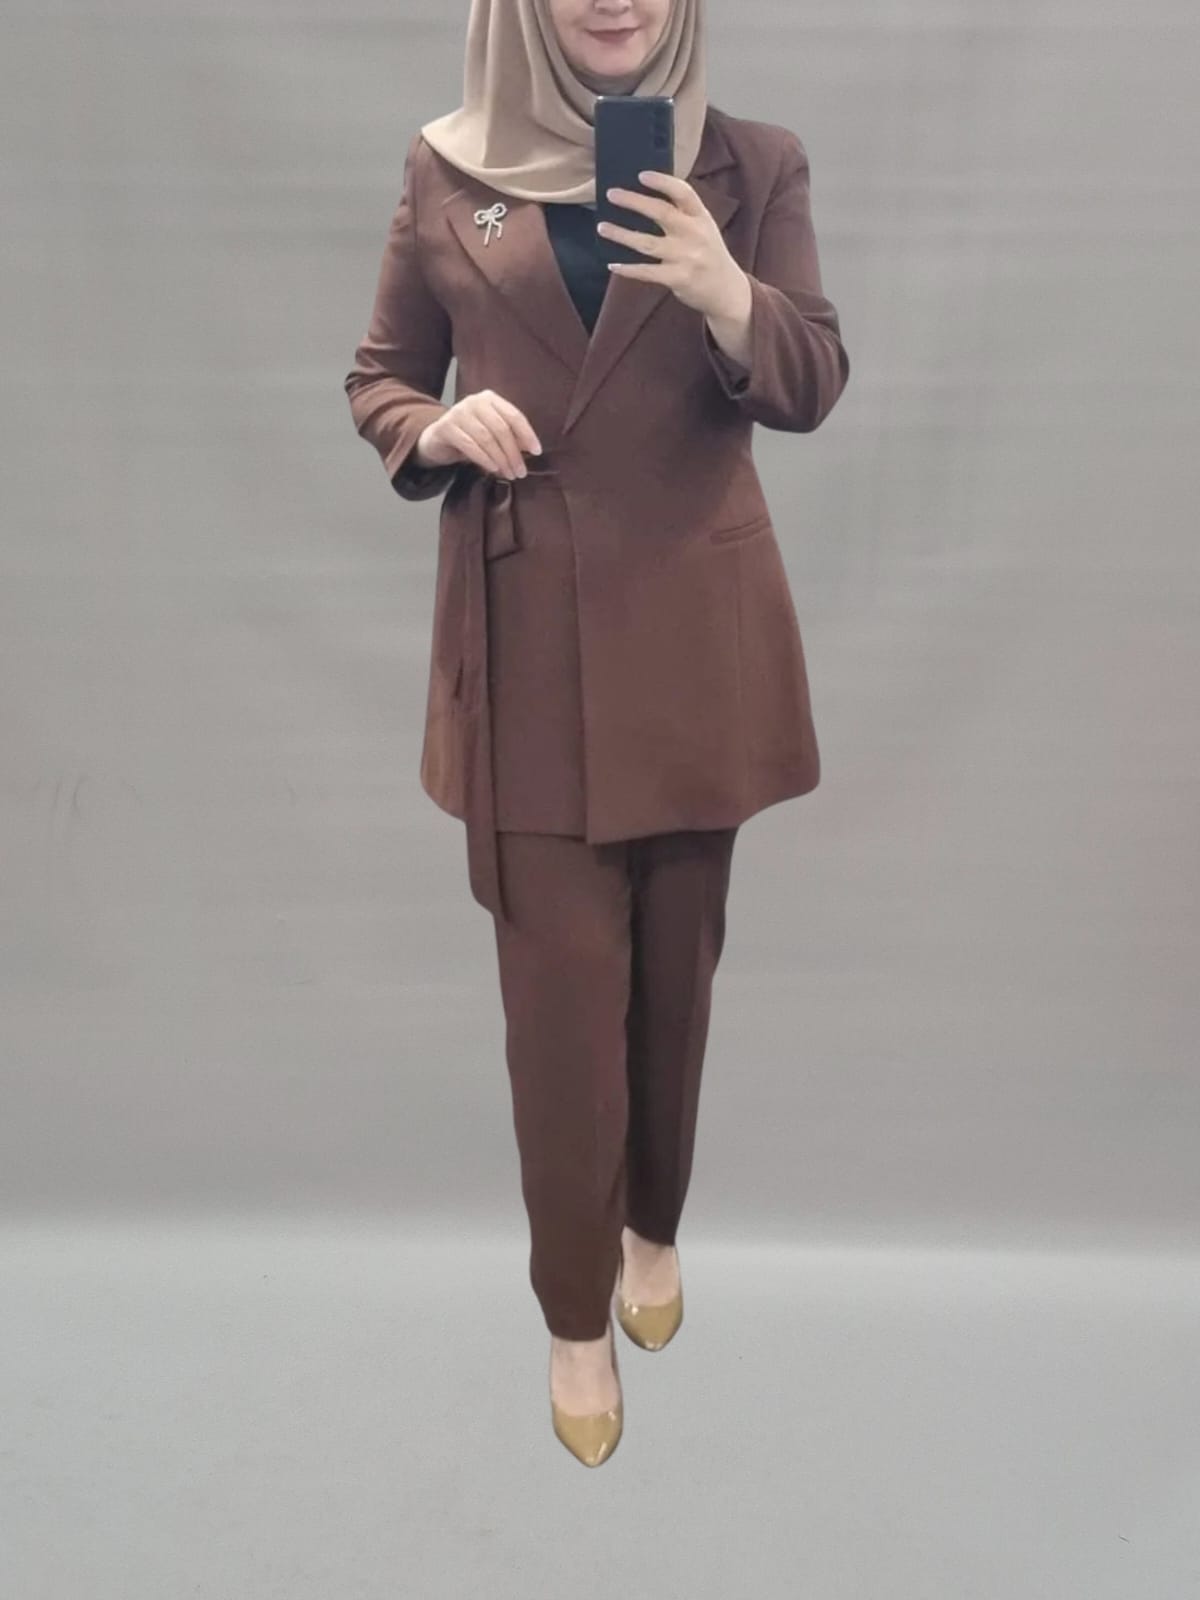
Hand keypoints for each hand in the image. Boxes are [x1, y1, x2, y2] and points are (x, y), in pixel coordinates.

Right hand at [416, 389, 541, 479]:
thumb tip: (531, 449)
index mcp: (490, 399)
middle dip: (513, 453)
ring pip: (486, 438)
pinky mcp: (446, 427)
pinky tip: (493, 469)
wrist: (437, 440)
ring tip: (509, 474)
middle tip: (520, 472)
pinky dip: (484, 459)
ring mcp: (458, 412)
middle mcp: (474, 401)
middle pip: (501, 428)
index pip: (514, 415)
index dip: (527, 434)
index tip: (537, 451)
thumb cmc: (470, 437)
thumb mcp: (492, 434)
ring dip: (500, 459)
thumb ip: (510, 437)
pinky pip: (470, 445)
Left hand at [597, 171, 749, 319]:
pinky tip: (613, 264)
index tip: (641, 175)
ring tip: (602, 227)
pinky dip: (628, 268)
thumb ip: (683, 213)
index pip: (683, 192)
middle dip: (633, 202)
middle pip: (660, 212)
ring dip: (621, 234)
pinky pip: (647, 272)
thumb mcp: (704, 227)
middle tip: (611, 194)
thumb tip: (646, 196)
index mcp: (701, 216)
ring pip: (647, 243)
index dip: (662, 181)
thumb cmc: (709, 254)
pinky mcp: (678, 279)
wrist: (726, 290)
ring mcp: (686, 257)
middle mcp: (694, 234)